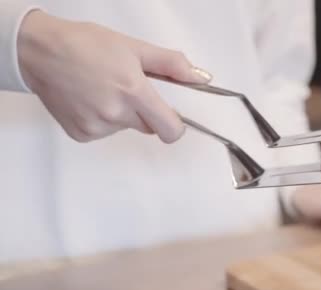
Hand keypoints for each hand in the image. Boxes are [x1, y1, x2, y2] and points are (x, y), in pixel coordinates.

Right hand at [17, 10, 211, 142]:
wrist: (41, 51)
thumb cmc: (85, 45)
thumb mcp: (135, 48)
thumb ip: (172, 65)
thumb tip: (201, 78)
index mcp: (134, 92)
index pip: (170, 129)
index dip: (176, 125)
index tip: (173, 118)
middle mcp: (116, 113)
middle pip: (149, 127)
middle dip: (146, 112)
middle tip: (128, 88)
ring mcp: (97, 126)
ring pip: (126, 128)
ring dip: (122, 114)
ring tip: (103, 89)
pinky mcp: (81, 134)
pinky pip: (104, 132)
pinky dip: (102, 120)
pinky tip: (89, 99)